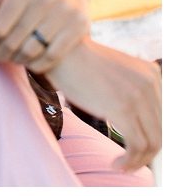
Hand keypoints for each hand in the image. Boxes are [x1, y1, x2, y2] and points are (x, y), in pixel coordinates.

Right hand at [47, 39, 161, 171]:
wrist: (58, 50)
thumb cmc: (79, 64)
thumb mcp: (116, 73)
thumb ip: (133, 90)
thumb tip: (139, 124)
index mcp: (152, 73)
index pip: (164, 117)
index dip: (153, 138)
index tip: (138, 152)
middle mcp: (151, 83)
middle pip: (162, 132)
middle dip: (147, 154)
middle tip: (129, 163)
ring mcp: (138, 95)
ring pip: (153, 143)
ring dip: (139, 161)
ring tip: (122, 166)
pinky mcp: (122, 108)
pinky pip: (137, 145)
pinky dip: (129, 161)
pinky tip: (116, 164)